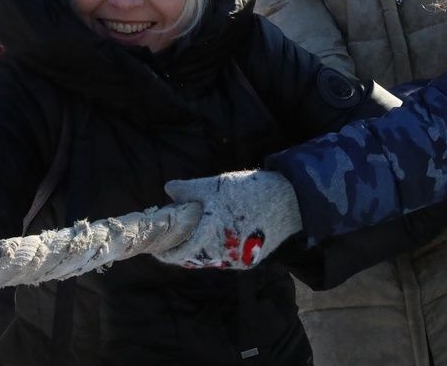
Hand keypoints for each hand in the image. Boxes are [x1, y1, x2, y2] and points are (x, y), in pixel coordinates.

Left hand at [158, 170, 302, 269]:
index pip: (177, 254)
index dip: (164, 251)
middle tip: (175, 234)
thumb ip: (189, 190)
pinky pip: (225, 258)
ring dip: (198, 249)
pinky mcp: (250, 260)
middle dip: (181, 248)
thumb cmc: (250, 190)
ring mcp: (237, 260)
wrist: (291, 199)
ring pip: (208, 260)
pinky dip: (216, 249)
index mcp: (209, 237)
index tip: (156, 245)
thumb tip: (168, 190)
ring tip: (194, 232)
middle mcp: (221, 255)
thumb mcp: (216, 185)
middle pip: (192, 259)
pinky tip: (217, 233)